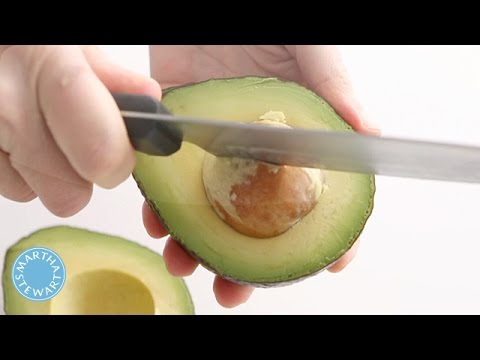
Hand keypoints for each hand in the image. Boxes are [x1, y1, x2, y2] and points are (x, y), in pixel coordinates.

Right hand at [0, 45, 159, 215]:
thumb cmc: (24, 48)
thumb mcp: (70, 45)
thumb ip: (111, 76)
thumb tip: (148, 99)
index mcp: (47, 69)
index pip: (99, 151)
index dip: (118, 163)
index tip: (121, 155)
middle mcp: (7, 107)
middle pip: (70, 193)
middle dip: (88, 174)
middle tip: (84, 141)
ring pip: (41, 195)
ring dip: (54, 174)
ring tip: (47, 131)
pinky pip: (15, 190)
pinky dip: (26, 172)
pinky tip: (23, 138)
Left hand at [144, 45, 380, 307]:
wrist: (206, 10)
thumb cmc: (267, 28)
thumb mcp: (308, 51)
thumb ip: (334, 89)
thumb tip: (369, 133)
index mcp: (294, 143)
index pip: (320, 199)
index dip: (328, 236)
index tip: (329, 264)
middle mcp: (254, 158)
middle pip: (256, 225)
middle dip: (247, 265)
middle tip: (235, 292)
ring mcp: (213, 154)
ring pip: (208, 215)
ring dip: (196, 246)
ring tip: (184, 262)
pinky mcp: (176, 142)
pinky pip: (167, 185)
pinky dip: (161, 207)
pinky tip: (158, 220)